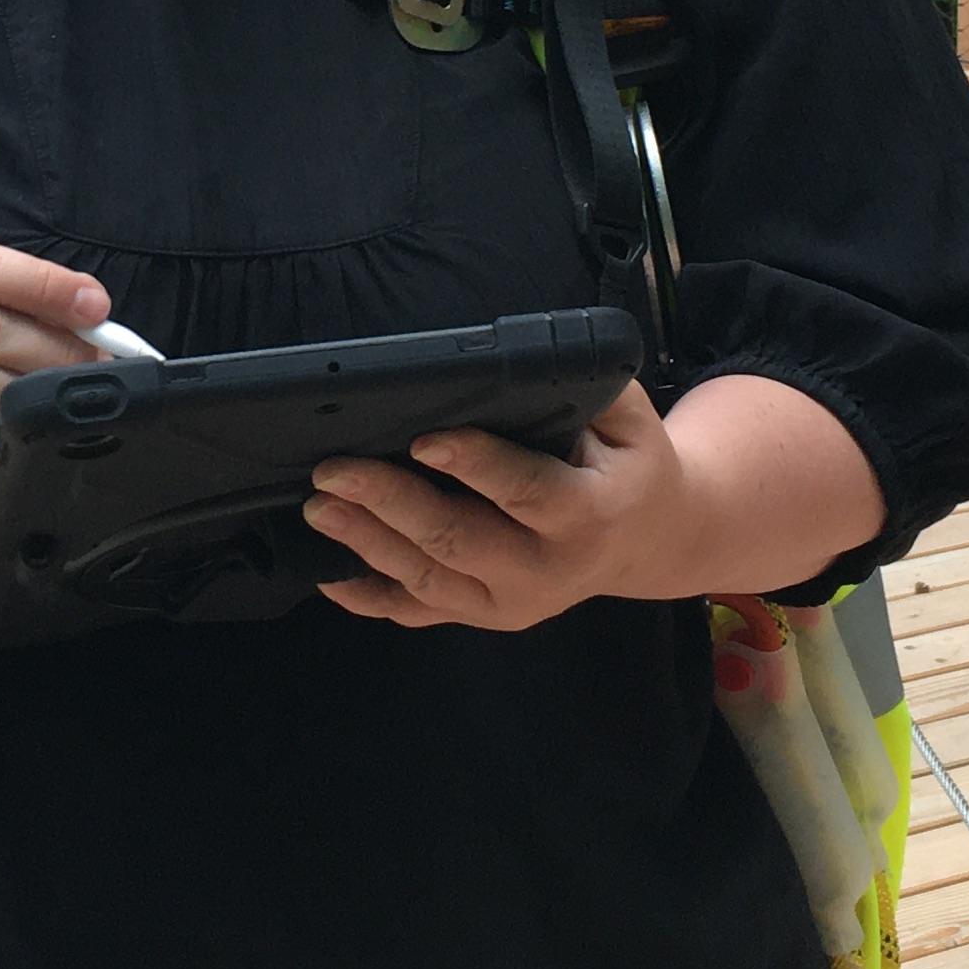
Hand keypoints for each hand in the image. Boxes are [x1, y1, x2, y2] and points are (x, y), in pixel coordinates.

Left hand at [304, 375, 882, 628]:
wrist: (649, 538)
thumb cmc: (628, 462)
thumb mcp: (629, 418)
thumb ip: (585, 386)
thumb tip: (528, 353)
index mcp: (590, 514)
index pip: (525, 490)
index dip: (474, 466)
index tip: (423, 440)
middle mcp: (548, 570)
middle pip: (459, 539)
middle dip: (391, 503)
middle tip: (334, 470)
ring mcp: (512, 603)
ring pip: (430, 579)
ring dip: (367, 543)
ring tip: (319, 506)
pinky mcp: (484, 616)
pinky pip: (419, 612)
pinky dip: (369, 596)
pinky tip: (327, 572)